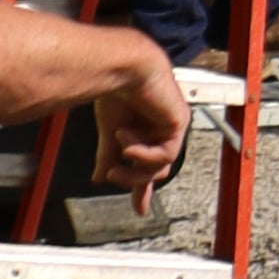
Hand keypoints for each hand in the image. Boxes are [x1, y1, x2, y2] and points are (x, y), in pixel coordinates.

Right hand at [97, 45, 192, 199]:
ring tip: (117, 154)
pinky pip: (165, 155)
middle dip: (133, 179)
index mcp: (146, 132)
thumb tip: (99, 179)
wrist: (123, 67)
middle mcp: (162, 130)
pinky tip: (126, 140)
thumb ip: (108, 156)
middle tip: (112, 173)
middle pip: (154, 171)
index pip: (147, 166)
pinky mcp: (179, 123)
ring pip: (160, 168)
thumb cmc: (116, 91)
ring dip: (135, 166)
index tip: (140, 210)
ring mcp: (172, 127)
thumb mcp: (109, 132)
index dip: (142, 188)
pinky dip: (143, 152)